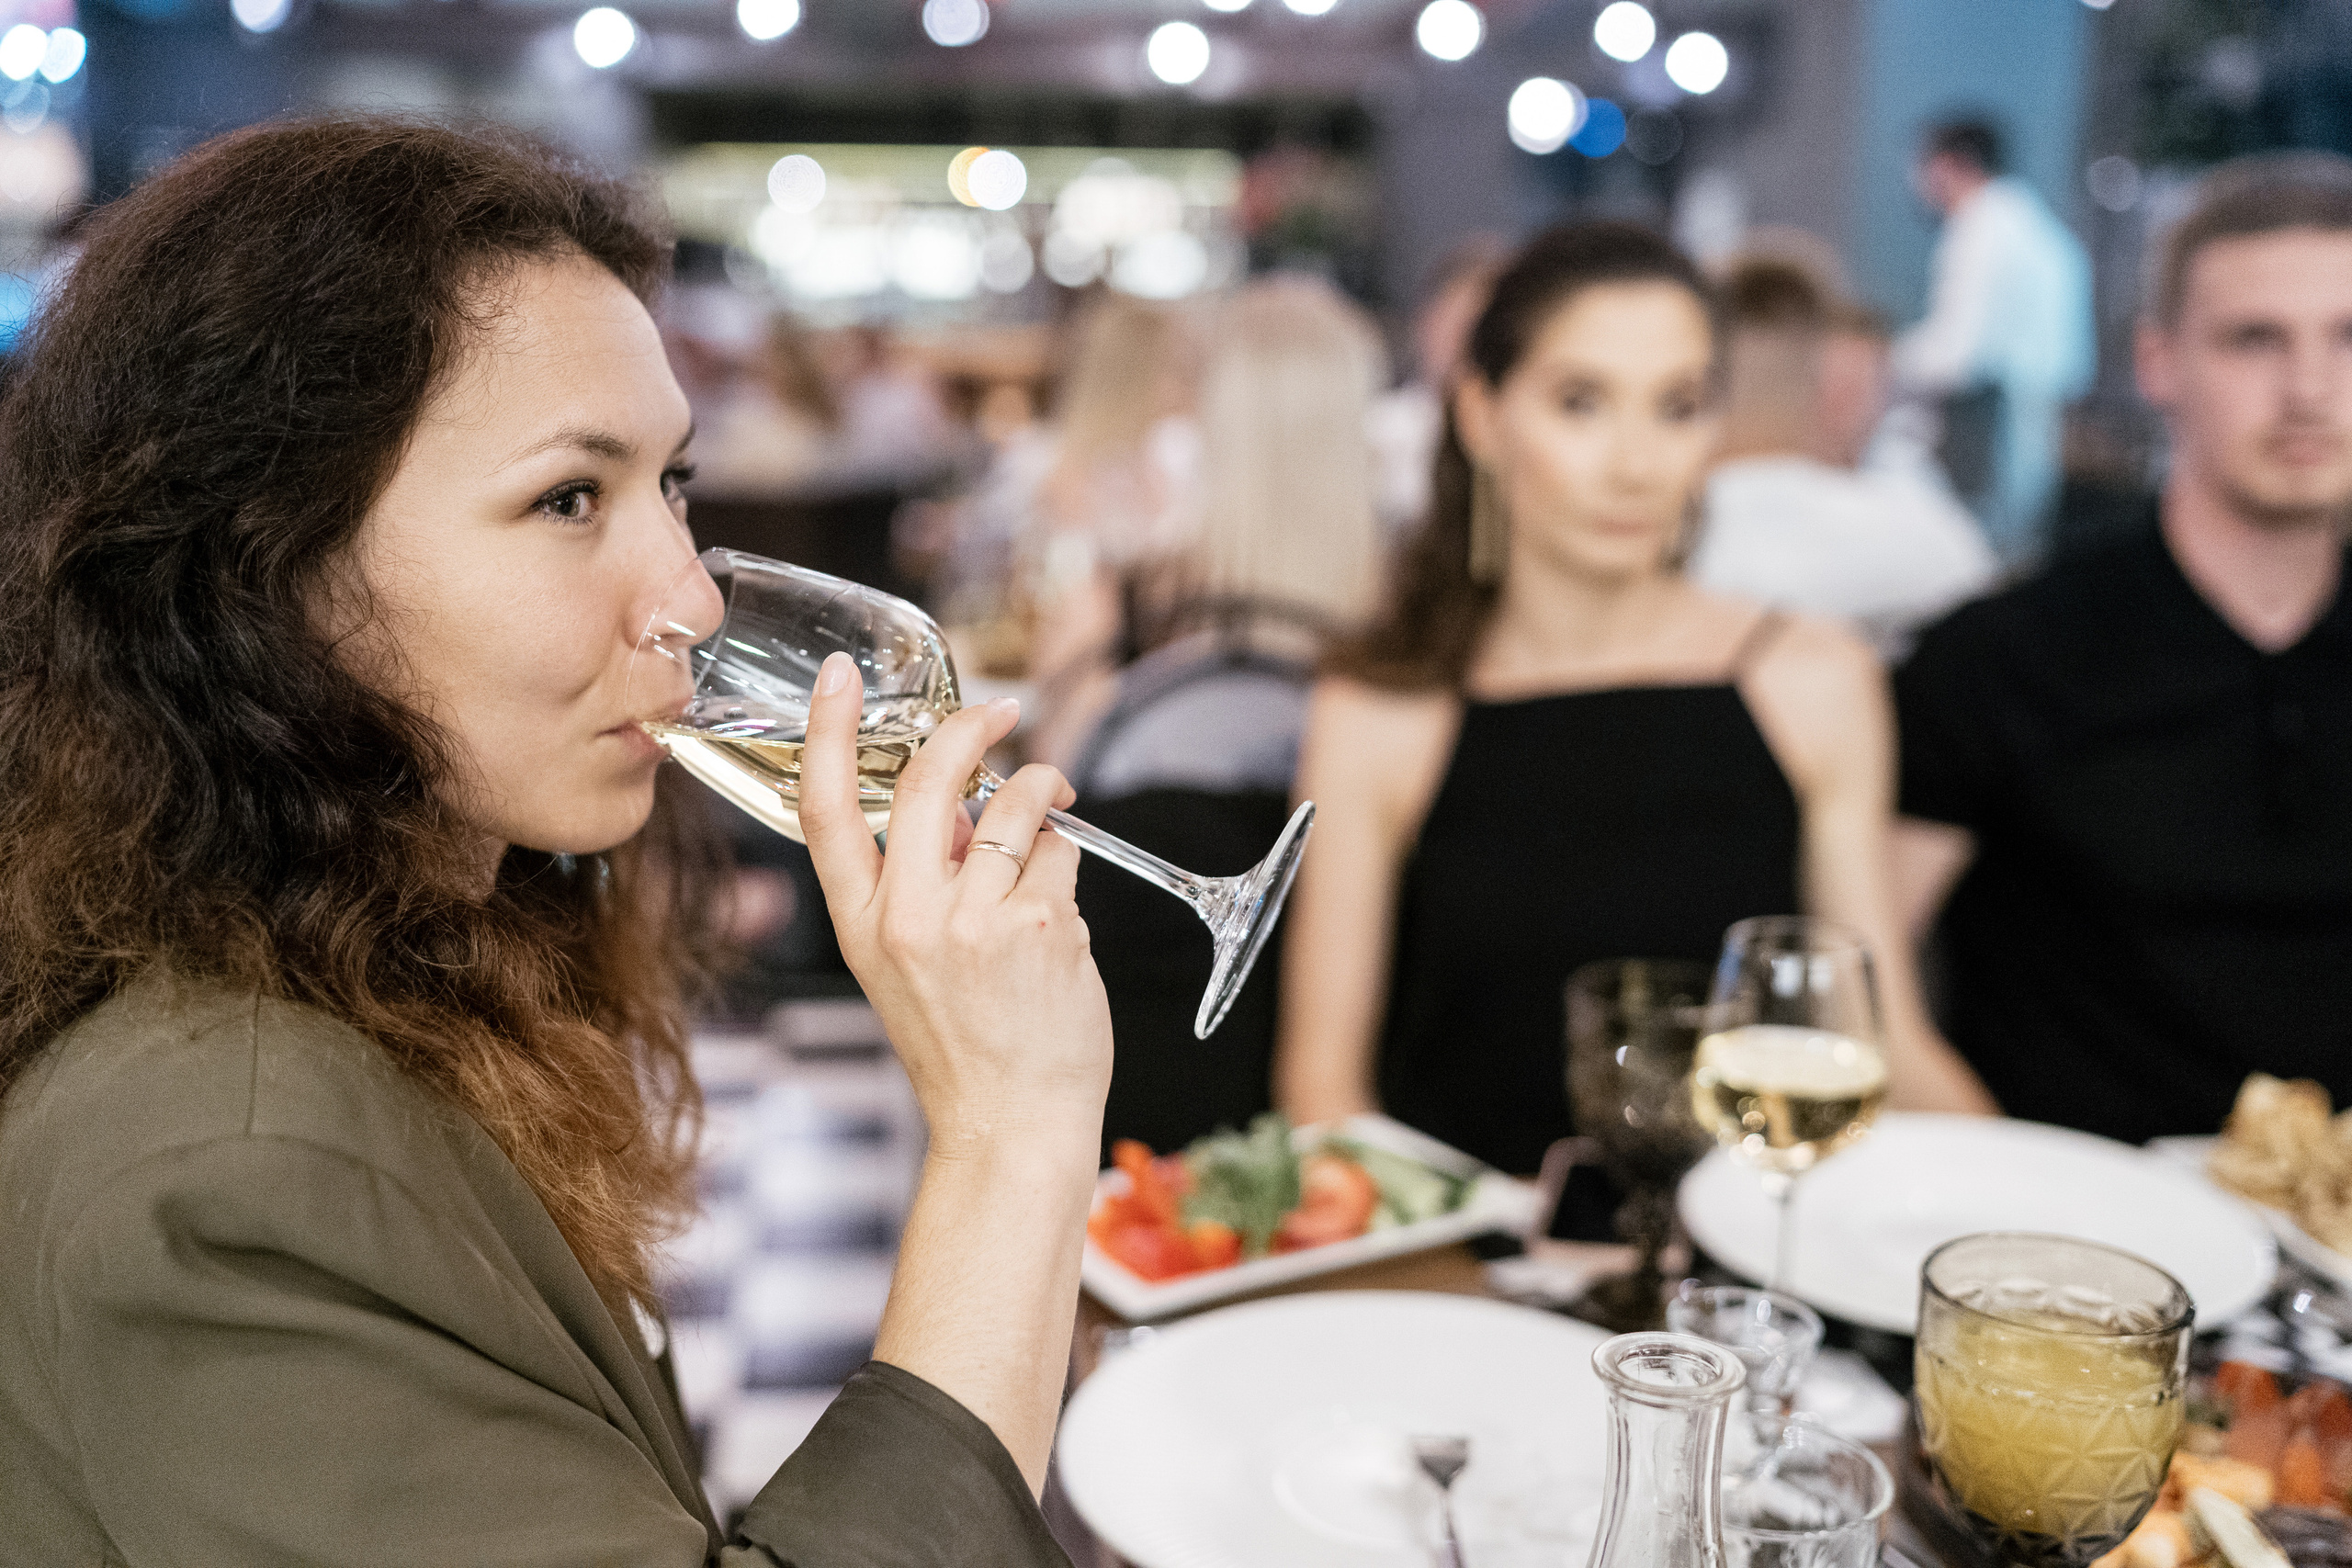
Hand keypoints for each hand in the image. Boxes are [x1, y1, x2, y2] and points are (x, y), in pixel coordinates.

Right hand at [797, 652, 1112, 1150]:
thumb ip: (924, 882)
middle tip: (1002, 714)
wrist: (1010, 1125)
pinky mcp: (1043, 929)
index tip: (841, 675)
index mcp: (862, 923)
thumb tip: (970, 807)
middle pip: (932, 781)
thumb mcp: (908, 965)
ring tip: (1055, 818)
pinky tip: (1062, 920)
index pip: (827, 809)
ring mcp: (978, 923)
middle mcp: (910, 918)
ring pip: (1018, 809)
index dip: (831, 732)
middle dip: (973, 729)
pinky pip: (1064, 857)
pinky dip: (1071, 871)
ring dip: (1045, 797)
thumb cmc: (965, 1045)